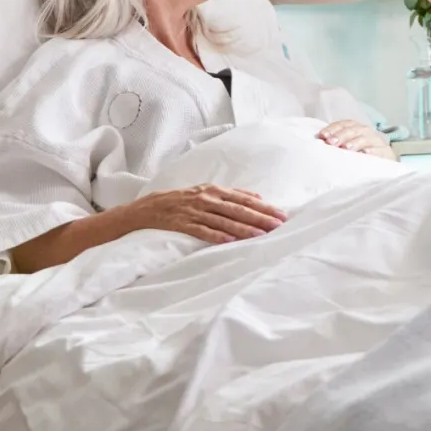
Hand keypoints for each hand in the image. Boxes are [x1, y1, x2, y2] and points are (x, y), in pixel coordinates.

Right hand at [128, 185, 287, 244]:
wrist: (149, 207)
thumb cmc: (183, 200)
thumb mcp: (207, 192)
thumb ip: (232, 195)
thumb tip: (258, 198)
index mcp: (214, 190)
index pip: (244, 199)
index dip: (263, 208)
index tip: (281, 215)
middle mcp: (206, 199)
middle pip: (237, 209)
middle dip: (259, 218)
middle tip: (277, 226)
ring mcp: (194, 211)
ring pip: (223, 220)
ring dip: (243, 228)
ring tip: (260, 236)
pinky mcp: (182, 223)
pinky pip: (201, 230)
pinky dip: (215, 235)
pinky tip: (229, 240)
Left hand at [317, 120, 397, 160]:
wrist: (384, 163)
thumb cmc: (360, 155)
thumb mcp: (347, 147)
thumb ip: (336, 143)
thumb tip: (321, 142)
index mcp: (355, 128)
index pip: (343, 124)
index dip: (333, 129)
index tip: (323, 136)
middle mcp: (366, 132)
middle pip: (353, 130)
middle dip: (342, 136)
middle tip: (332, 143)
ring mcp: (377, 141)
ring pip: (366, 138)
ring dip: (356, 142)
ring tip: (347, 148)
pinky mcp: (387, 153)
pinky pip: (380, 150)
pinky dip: (373, 151)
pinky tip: (366, 153)